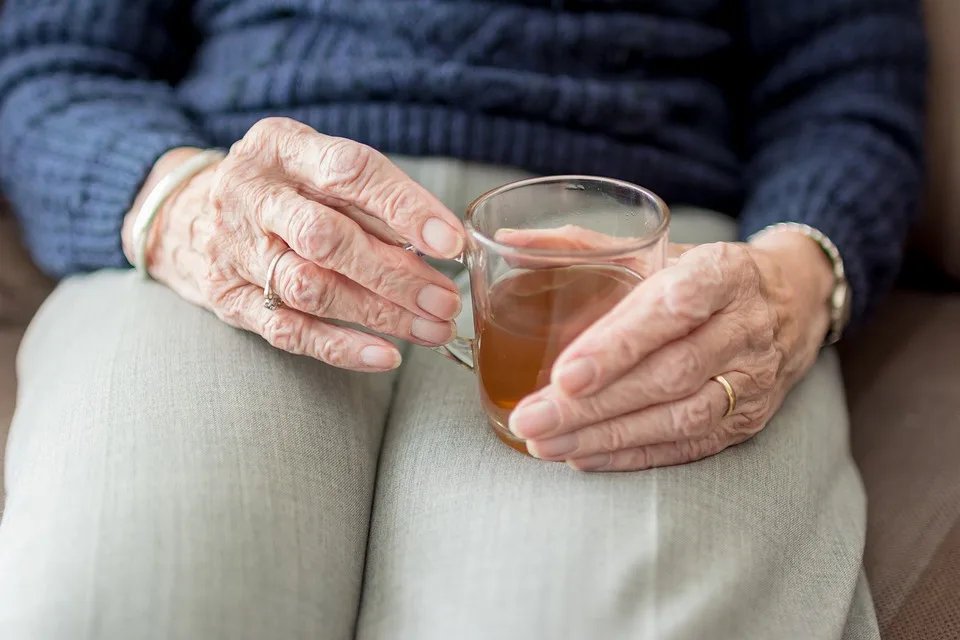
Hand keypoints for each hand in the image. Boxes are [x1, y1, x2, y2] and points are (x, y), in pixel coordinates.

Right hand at [122, 117, 464, 370]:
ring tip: (433, 329)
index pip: (349, 171)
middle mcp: (251, 195)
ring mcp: (235, 250)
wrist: (183, 214)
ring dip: (380, 313)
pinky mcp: (228, 299)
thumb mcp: (314, 164)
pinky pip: (288, 330)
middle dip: (396, 274)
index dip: (405, 207)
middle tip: (447, 299)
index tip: (451, 241)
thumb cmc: (280, 189)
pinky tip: (386, 355)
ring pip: (311, 289)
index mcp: (280, 147)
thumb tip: (443, 242)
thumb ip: (369, 197)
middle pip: (328, 239)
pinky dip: (341, 347)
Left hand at [507, 233, 834, 470]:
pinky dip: (632, 455)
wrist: (794, 300)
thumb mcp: (660, 248)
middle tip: (532, 418)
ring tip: (546, 444)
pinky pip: (689, 446)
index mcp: (722, 273)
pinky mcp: (748, 420)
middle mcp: (744, 328)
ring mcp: (751, 380)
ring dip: (607, 437)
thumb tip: (511, 243)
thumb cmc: (706, 273)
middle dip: (594, 404)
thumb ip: (585, 246)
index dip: (618, 345)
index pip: (672, 310)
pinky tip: (584, 457)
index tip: (565, 373)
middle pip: (668, 374)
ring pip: (679, 417)